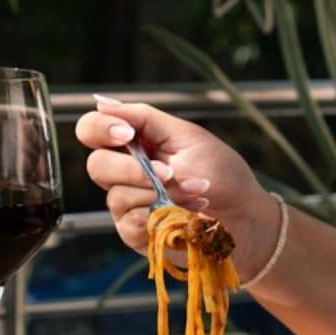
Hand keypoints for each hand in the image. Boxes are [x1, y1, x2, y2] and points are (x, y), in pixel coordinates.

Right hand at [75, 100, 276, 281]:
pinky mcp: (137, 233)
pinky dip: (157, 217)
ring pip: (116, 196)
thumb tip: (102, 102)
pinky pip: (129, 224)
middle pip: (96, 166)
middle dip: (132, 170)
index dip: (100, 129)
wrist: (244, 214)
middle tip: (169, 174)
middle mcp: (123, 172)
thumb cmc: (220, 172)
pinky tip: (182, 214)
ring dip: (159, 194)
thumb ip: (144, 118)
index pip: (91, 130)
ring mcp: (128, 204)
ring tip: (193, 193)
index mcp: (133, 142)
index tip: (128, 134)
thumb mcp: (186, 136)